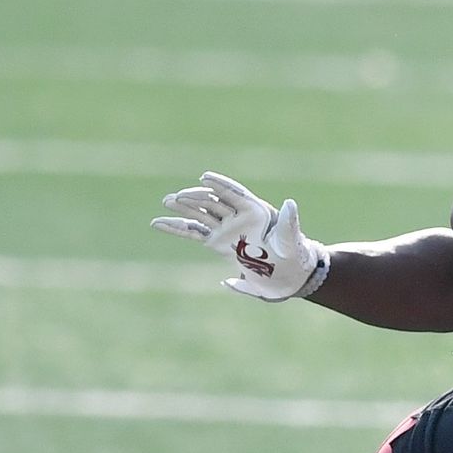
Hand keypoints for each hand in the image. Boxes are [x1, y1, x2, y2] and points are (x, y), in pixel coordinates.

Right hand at [152, 172, 327, 301]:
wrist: (289, 275)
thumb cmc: (294, 254)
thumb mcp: (292, 239)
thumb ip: (289, 222)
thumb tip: (290, 203)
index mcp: (256, 211)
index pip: (235, 193)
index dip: (220, 185)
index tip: (204, 177)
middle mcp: (238, 217)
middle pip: (214, 202)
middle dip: (196, 197)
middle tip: (178, 197)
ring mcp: (226, 228)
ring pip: (201, 214)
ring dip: (184, 208)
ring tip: (167, 201)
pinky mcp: (218, 242)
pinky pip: (194, 233)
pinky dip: (178, 228)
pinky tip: (158, 223)